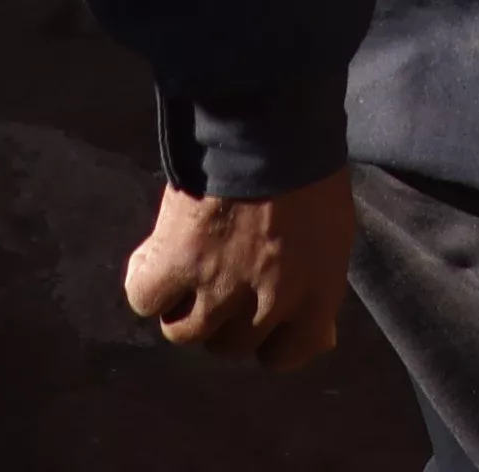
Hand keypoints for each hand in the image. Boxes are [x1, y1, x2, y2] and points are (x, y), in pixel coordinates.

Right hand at [123, 173, 354, 368]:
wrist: (269, 122)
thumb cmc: (308, 165)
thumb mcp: (332, 232)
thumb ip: (319, 286)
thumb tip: (322, 336)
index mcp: (315, 295)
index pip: (288, 355)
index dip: (268, 341)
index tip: (258, 317)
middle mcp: (267, 303)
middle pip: (230, 347)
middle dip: (222, 318)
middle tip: (219, 275)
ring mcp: (219, 287)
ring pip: (184, 331)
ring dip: (181, 304)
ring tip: (187, 264)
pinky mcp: (176, 263)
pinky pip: (146, 298)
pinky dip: (146, 281)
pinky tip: (157, 256)